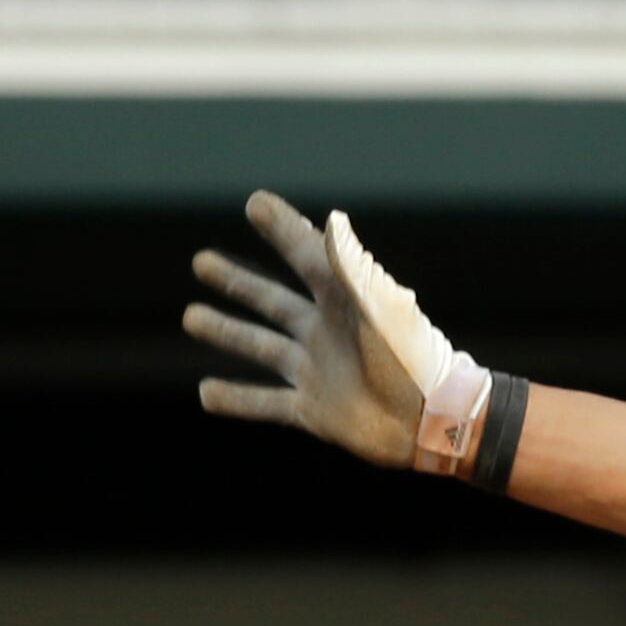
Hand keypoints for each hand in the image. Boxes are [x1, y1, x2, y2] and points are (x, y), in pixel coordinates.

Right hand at [186, 191, 487, 470]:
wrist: (433, 421)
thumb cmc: (413, 358)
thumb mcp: (382, 307)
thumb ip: (352, 267)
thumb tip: (331, 219)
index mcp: (343, 300)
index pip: (304, 255)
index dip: (280, 229)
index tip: (254, 204)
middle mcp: (324, 331)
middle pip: (270, 300)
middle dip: (236, 282)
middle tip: (201, 261)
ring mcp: (315, 370)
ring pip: (260, 346)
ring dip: (226, 331)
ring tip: (191, 316)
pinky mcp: (313, 410)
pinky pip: (266, 403)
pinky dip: (236, 400)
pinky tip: (206, 393)